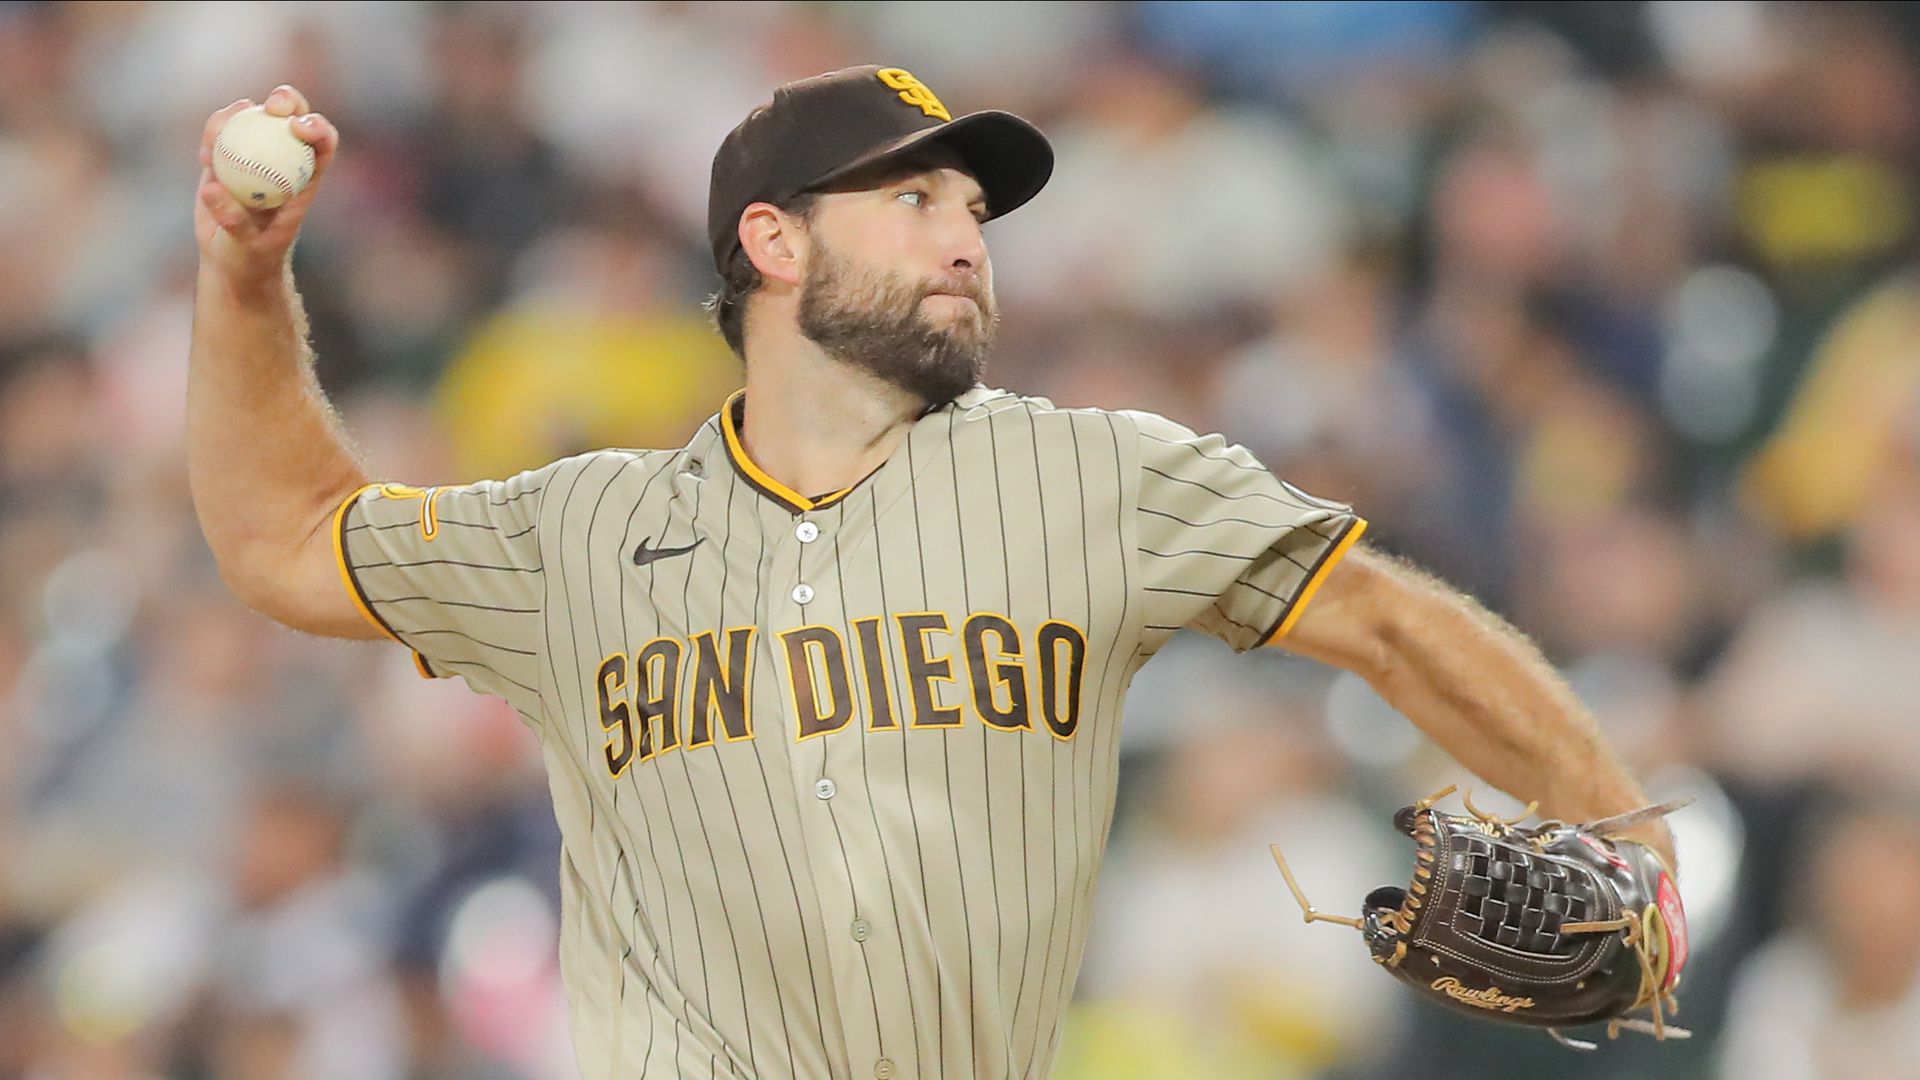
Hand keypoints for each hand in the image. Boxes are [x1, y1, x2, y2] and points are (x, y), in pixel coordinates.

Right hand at [194, 85, 338, 287]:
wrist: (231, 260)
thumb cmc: (251, 257)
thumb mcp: (247, 245)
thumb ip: (234, 219)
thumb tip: (213, 186)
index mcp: (305, 178)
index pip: (322, 144)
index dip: (317, 127)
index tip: (297, 127)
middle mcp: (284, 158)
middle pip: (291, 117)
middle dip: (286, 100)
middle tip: (269, 106)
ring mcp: (255, 153)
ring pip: (252, 118)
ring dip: (234, 116)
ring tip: (215, 143)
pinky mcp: (228, 154)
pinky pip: (220, 133)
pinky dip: (211, 137)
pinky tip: (204, 157)